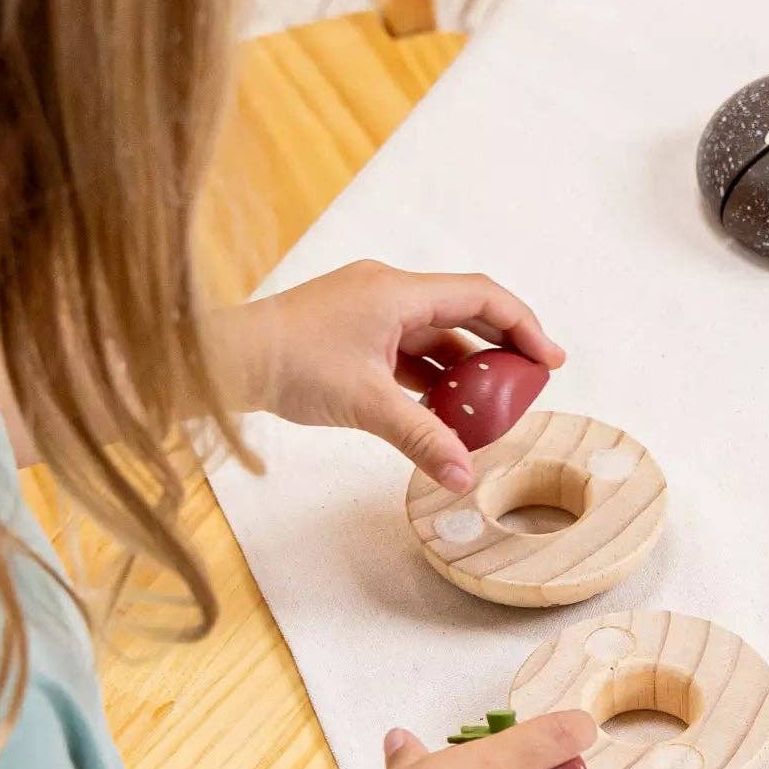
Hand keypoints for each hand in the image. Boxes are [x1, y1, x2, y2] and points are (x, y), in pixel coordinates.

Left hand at [223, 261, 564, 492]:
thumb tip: (464, 476)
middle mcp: (388, 292)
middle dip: (500, 349)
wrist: (220, 360)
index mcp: (398, 292)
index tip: (548, 361)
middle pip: (464, 313)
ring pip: (434, 335)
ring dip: (463, 368)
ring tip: (486, 407)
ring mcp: (368, 311)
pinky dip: (430, 375)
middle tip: (527, 384)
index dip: (523, 326)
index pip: (482, 297)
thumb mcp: (366, 404)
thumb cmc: (287, 364)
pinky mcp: (352, 332)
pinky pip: (407, 349)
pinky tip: (440, 409)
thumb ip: (422, 438)